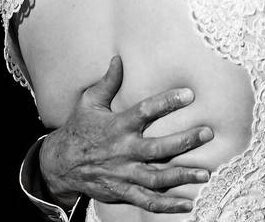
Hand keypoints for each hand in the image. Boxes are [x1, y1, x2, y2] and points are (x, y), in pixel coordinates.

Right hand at [39, 56, 212, 212]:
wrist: (58, 165)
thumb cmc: (79, 129)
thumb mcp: (89, 103)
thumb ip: (107, 82)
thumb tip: (118, 58)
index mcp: (118, 126)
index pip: (145, 111)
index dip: (167, 102)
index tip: (189, 95)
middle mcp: (123, 151)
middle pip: (157, 149)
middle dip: (184, 142)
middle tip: (207, 133)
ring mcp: (124, 174)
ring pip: (157, 178)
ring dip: (182, 176)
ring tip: (205, 173)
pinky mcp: (123, 191)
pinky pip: (147, 201)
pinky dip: (168, 205)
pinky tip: (188, 204)